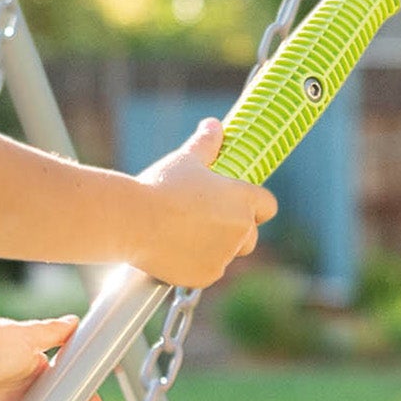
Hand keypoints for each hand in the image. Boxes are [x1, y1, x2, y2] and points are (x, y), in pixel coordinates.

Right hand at [131, 119, 278, 288]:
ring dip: (214, 248)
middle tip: (204, 220)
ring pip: (227, 255)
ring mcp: (225, 255)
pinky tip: (173, 250)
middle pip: (251, 236)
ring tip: (182, 233)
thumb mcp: (185, 159)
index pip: (268, 206)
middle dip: (235, 231)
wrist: (132, 220)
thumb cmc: (161, 185)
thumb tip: (214, 124)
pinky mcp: (206, 276)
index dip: (256, 206)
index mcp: (243, 199)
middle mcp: (242, 230)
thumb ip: (205, 144)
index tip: (239, 204)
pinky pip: (208, 271)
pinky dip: (196, 264)